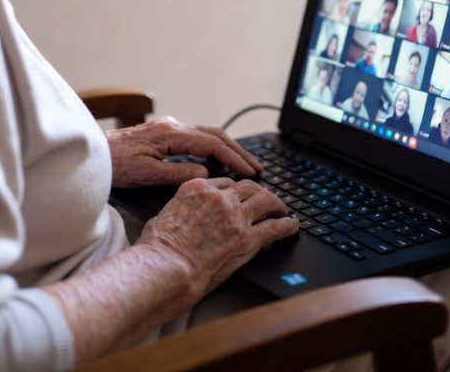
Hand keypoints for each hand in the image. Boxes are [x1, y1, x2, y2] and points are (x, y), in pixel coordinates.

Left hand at [107, 116, 263, 187]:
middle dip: (237, 151)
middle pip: (214, 135)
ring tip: (243, 164)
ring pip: (205, 134)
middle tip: (256, 168)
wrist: (92, 154)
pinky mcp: (162, 133)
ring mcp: (167, 127)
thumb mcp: (146, 174)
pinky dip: (212, 147)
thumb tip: (206, 176)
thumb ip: (177, 174)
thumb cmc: (114, 165)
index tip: (250, 172)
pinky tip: (216, 159)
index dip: (234, 158)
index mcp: (171, 133)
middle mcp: (172, 125)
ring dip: (226, 148)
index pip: (212, 144)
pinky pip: (195, 137)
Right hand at [138, 177, 298, 299]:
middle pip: (247, 187)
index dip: (235, 189)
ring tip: (282, 209)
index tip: (240, 195)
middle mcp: (219, 197)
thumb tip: (182, 214)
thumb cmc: (158, 248)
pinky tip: (292, 225)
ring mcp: (235, 216)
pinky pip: (274, 227)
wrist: (166, 267)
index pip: (224, 182)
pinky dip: (286, 225)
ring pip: (265, 200)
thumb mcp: (164, 215)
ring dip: (277, 204)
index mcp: (197, 188)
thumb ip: (180, 208)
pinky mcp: (247, 238)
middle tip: (266, 199)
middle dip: (258, 192)